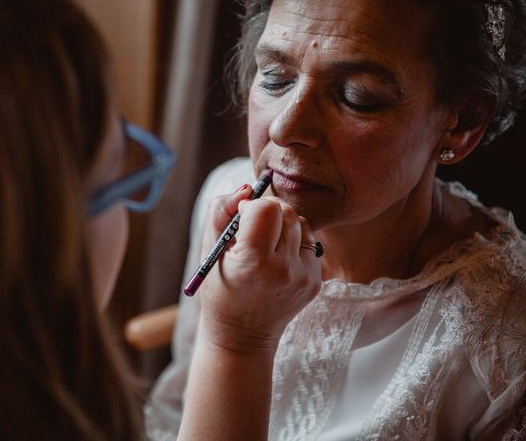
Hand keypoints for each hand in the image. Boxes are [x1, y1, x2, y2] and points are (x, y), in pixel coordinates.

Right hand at [198, 186, 320, 354]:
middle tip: (254, 226)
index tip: (241, 218)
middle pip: (286, 211)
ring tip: (266, 243)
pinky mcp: (315, 281)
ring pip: (301, 223)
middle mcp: (284, 270)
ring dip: (283, 224)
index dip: (251, 206)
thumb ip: (221, 212)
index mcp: (253, 263)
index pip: (266, 208)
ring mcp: (304, 277)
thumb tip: (246, 188)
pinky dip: (294, 241)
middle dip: (268, 210)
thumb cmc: (220, 290)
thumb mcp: (210, 251)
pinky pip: (310, 242)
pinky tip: (278, 257)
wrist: (242, 336)